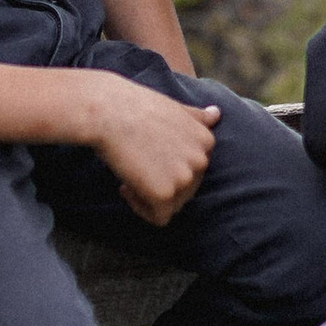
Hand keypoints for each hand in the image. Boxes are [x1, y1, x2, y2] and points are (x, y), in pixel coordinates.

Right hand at [84, 78, 222, 225]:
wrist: (109, 112)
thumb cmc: (134, 106)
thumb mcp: (173, 108)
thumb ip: (196, 117)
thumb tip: (216, 113)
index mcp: (206, 141)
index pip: (193, 169)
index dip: (168, 167)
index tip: (147, 156)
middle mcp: (201, 160)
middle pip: (186, 190)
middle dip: (162, 184)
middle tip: (136, 167)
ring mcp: (185, 178)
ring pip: (173, 206)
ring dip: (150, 197)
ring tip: (130, 176)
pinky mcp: (165, 194)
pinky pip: (158, 218)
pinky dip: (140, 209)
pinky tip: (125, 187)